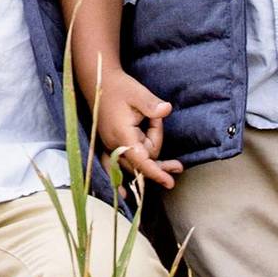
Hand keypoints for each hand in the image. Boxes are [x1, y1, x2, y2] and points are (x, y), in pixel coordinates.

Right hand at [95, 71, 181, 189]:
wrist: (98, 82)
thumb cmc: (119, 87)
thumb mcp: (137, 92)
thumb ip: (151, 104)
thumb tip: (166, 109)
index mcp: (123, 134)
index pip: (141, 159)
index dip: (155, 171)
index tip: (169, 182)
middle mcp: (115, 145)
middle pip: (142, 161)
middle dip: (159, 159)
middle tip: (179, 166)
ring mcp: (110, 146)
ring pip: (134, 162)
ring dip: (150, 160)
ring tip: (172, 161)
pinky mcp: (110, 145)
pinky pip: (116, 167)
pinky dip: (122, 177)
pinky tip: (122, 193)